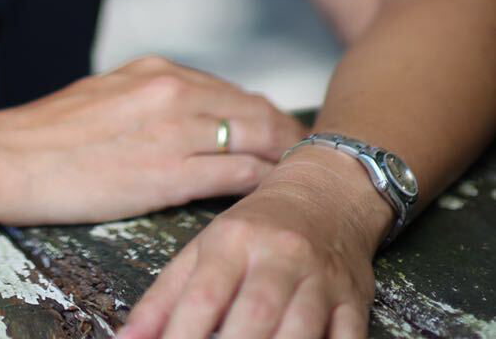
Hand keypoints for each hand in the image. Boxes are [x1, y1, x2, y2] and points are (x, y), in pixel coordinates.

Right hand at [0, 54, 307, 224]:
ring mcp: (171, 130)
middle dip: (286, 135)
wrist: (2, 156)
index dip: (265, 114)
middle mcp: (170, 90)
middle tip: (312, 160)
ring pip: (253, 139)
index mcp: (155, 71)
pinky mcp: (165, 174)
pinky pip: (234, 177)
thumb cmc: (45, 136)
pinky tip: (274, 200)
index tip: (284, 133)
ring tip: (304, 181)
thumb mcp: (103, 98)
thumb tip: (178, 116)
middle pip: (254, 109)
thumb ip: (146, 101)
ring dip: (282, 159)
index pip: (230, 90)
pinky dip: (260, 185)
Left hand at [115, 174, 376, 338]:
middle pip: (254, 315)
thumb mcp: (203, 249)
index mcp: (232, 240)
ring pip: (300, 329)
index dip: (184, 335)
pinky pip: (348, 337)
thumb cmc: (254, 230)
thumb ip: (165, 297)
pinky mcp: (354, 300)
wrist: (326, 193)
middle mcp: (277, 256)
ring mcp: (319, 279)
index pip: (205, 296)